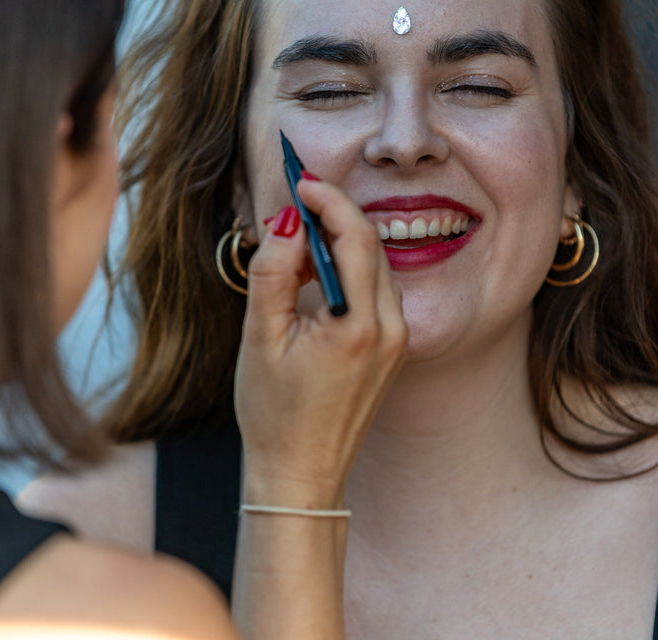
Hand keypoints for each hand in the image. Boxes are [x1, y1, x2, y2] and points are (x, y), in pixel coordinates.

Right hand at [234, 178, 406, 508]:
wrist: (301, 475)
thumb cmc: (274, 415)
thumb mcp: (260, 338)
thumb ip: (273, 273)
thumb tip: (285, 221)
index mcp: (359, 326)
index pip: (355, 238)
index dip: (329, 201)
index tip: (301, 181)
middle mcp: (390, 330)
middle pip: (370, 246)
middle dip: (336, 215)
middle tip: (298, 196)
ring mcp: (397, 342)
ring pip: (376, 267)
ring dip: (342, 242)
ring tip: (299, 235)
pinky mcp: (393, 351)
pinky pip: (377, 292)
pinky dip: (349, 271)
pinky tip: (316, 276)